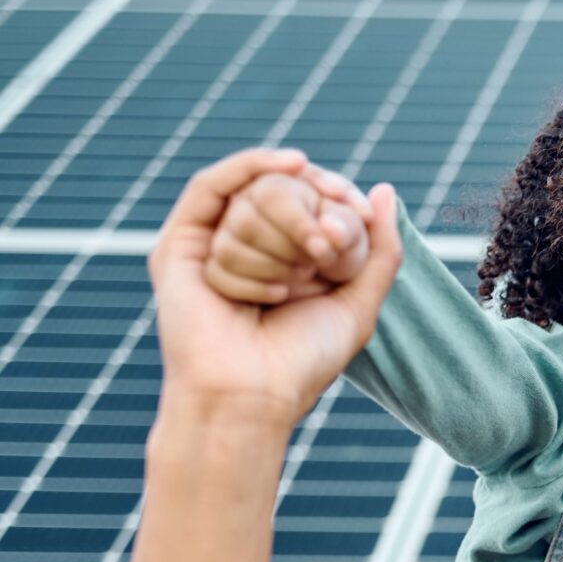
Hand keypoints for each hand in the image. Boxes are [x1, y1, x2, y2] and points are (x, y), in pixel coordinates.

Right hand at [150, 148, 400, 431]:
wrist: (251, 394)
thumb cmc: (303, 359)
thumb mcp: (358, 303)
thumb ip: (379, 251)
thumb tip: (385, 191)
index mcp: (289, 260)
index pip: (312, 199)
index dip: (336, 193)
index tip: (358, 207)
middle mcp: (250, 248)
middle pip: (282, 192)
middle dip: (311, 212)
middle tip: (326, 248)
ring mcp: (211, 245)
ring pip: (251, 198)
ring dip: (279, 240)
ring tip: (287, 288)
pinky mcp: (178, 246)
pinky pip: (209, 187)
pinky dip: (245, 172)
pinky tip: (287, 167)